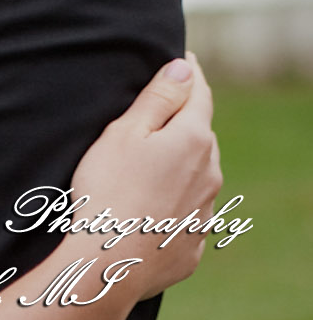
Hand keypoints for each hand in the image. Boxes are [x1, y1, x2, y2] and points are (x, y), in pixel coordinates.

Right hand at [64, 54, 222, 298]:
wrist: (111, 261)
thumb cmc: (109, 188)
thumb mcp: (125, 131)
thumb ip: (158, 98)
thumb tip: (184, 68)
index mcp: (192, 140)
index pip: (199, 94)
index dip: (189, 74)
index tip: (182, 59)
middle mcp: (209, 174)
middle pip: (199, 133)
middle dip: (182, 118)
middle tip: (155, 108)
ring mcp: (204, 212)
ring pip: (197, 171)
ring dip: (179, 159)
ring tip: (146, 158)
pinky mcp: (193, 242)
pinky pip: (188, 207)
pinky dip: (173, 196)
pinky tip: (147, 200)